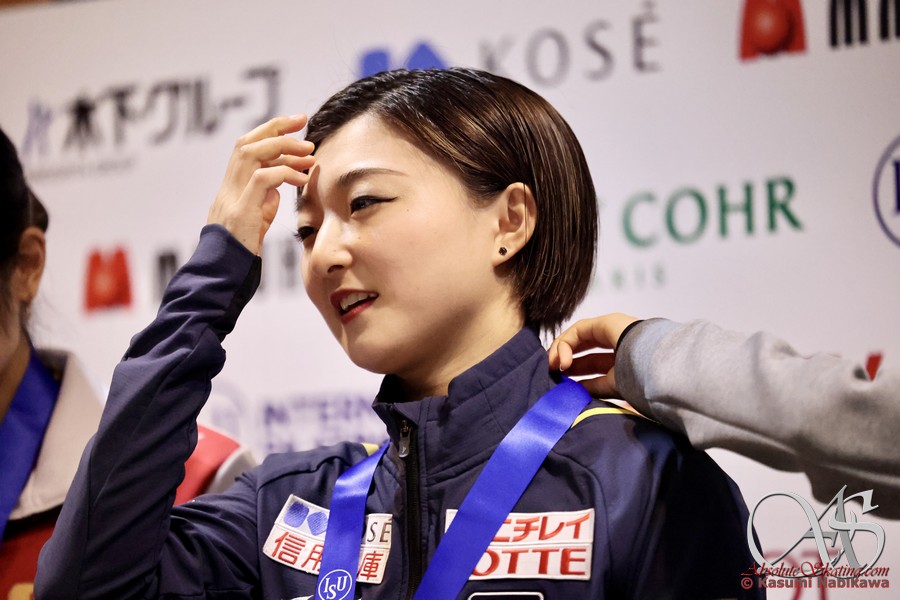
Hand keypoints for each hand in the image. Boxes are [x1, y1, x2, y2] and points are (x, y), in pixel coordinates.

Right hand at [208, 115, 314, 254]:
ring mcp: (231, 198)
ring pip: (251, 154)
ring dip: (283, 147)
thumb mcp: (255, 221)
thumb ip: (263, 201)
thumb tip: (278, 188)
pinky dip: (284, 172)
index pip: (245, 148)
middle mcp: (227, 188)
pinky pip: (262, 179)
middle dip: (276, 127)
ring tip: (309, 152)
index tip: (295, 123)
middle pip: (246, 143)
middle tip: (304, 121)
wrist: (220, 277)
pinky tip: (303, 177)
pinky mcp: (240, 212)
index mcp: (231, 189)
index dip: (268, 131)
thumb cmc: (240, 254)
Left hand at [548, 313, 638, 397]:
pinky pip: (579, 330)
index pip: (595, 364)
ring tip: (553, 367)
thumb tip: (575, 390)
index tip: (563, 384)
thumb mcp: (615, 387)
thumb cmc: (643, 381)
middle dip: (566, 361)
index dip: (577, 373)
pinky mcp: (607, 321)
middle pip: (585, 350)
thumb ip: (595, 387)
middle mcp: (620, 342)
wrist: (659, 366)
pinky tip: (562, 360)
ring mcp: (614, 330)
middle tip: (552, 373)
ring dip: (562, 351)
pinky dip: (566, 343)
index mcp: (626, 360)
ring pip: (579, 338)